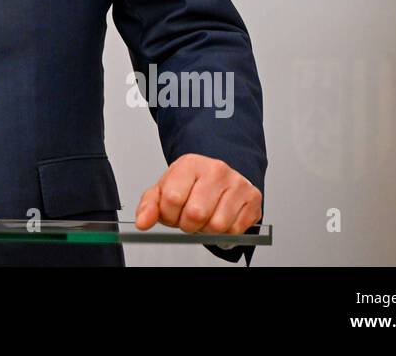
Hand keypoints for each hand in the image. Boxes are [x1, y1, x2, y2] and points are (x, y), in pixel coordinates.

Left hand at [134, 154, 261, 237]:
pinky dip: (225, 232)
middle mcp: (216, 170)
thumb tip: (142, 223)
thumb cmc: (191, 183)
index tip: (171, 213)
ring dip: (207, 230)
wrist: (219, 175)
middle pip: (196, 214)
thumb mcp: (165, 188)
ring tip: (205, 217)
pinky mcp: (253, 198)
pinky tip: (221, 218)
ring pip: (217, 225)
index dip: (168, 215)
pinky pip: (235, 230)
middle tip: (188, 218)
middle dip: (188, 224)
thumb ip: (150, 205)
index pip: (172, 198)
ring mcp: (237, 183)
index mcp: (190, 164)